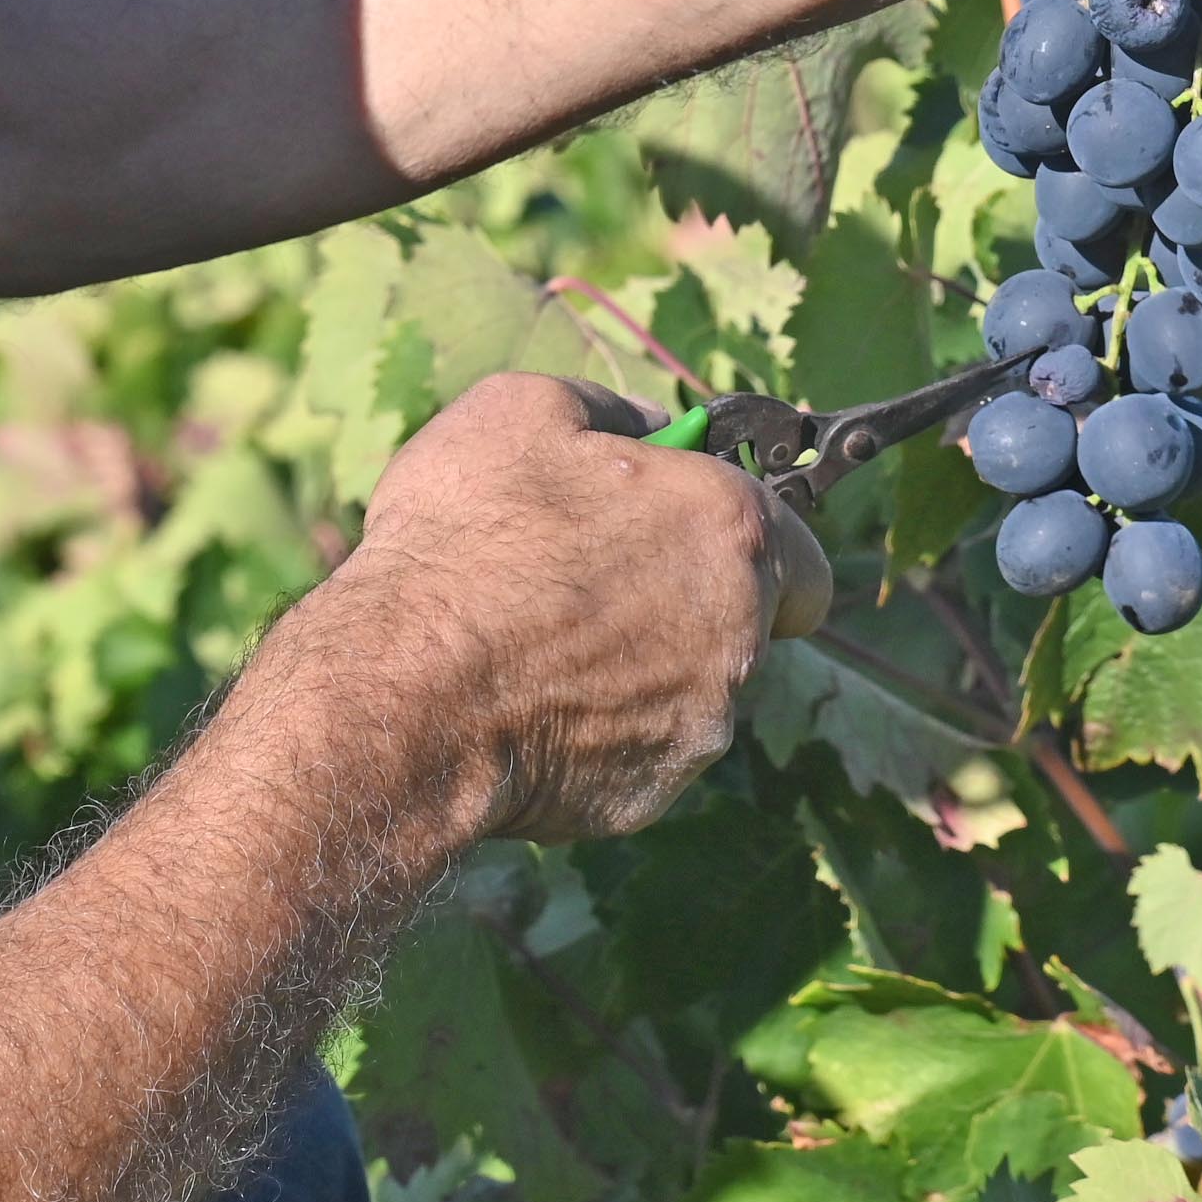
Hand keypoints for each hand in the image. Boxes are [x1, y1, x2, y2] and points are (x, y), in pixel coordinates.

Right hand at [303, 374, 831, 843]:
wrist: (405, 695)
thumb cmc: (465, 543)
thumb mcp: (520, 412)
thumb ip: (612, 410)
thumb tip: (653, 427)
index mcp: (731, 530)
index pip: (797, 546)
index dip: (739, 535)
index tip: (680, 532)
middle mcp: (742, 634)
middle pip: (747, 619)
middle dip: (690, 600)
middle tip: (597, 583)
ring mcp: (701, 723)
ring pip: (693, 688)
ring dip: (640, 665)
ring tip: (539, 644)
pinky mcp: (652, 791)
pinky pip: (639, 750)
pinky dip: (599, 730)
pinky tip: (527, 705)